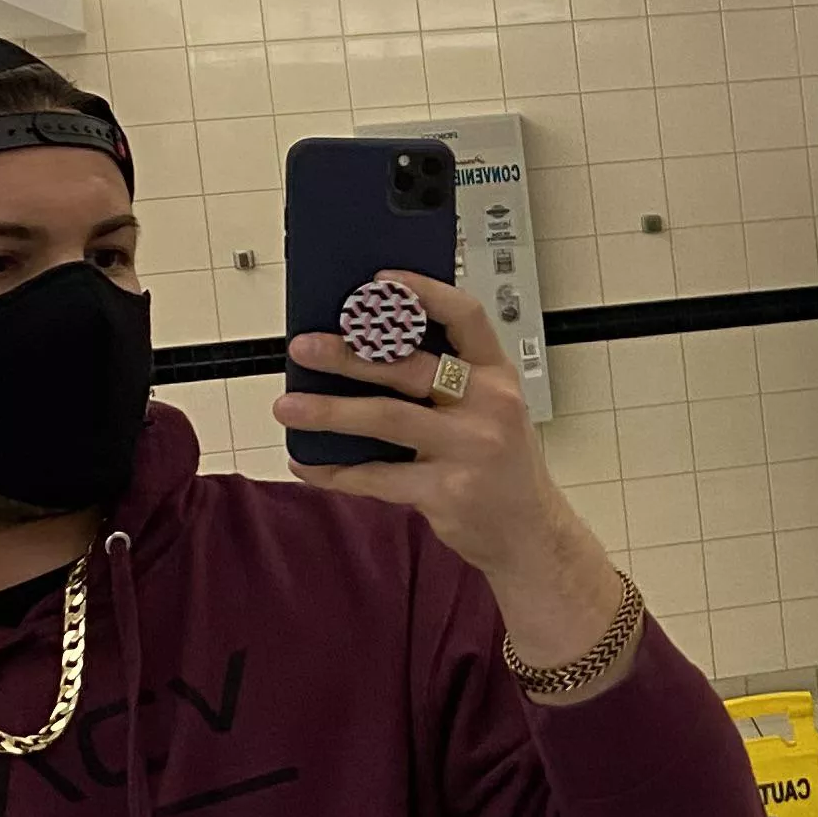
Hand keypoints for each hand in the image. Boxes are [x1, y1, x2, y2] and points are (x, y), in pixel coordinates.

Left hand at [273, 270, 628, 676]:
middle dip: (350, 355)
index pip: (466, 317)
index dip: (423, 294)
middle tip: (304, 348)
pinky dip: (335, 472)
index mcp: (498, 376)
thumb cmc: (501, 465)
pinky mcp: (446, 493)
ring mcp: (469, 450)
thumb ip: (448, 381)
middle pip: (410, 367)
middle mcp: (488, 407)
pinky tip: (308, 463)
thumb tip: (365, 349)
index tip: (378, 282)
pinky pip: (377, 477)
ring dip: (330, 411)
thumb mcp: (492, 411)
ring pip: (387, 419)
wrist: (530, 534)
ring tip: (288, 407)